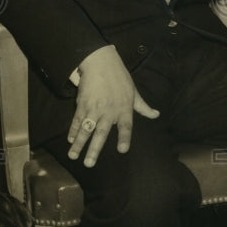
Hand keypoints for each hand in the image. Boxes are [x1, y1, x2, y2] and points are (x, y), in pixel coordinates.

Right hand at [67, 45, 158, 166]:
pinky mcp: (82, 104)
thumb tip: (156, 114)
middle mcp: (109, 111)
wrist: (101, 63)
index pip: (126, 127)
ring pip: (85, 129)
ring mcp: (94, 108)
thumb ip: (143, 107)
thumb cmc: (120, 77)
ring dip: (78, 144)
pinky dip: (73, 130)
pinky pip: (77, 120)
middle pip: (101, 134)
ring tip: (73, 156)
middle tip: (89, 164)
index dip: (124, 138)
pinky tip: (70, 139)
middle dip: (94, 150)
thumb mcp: (134, 92)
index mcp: (124, 109)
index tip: (122, 150)